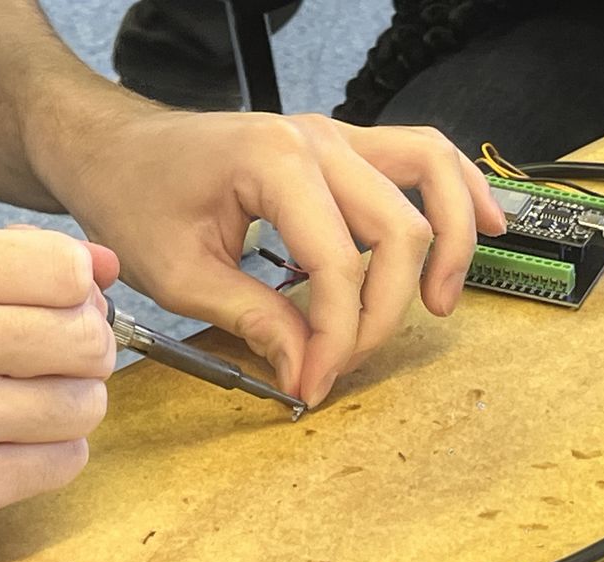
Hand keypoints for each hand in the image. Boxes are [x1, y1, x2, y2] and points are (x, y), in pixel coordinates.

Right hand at [0, 228, 117, 533]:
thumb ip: (19, 254)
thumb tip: (107, 264)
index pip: (69, 273)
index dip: (75, 287)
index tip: (56, 300)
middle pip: (89, 341)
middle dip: (82, 345)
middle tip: (48, 351)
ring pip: (87, 404)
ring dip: (71, 398)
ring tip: (25, 392)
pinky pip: (66, 461)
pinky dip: (52, 450)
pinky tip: (10, 434)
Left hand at [38, 110, 505, 406]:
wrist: (117, 148)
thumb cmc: (135, 196)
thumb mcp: (183, 274)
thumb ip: (257, 319)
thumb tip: (310, 367)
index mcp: (275, 161)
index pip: (339, 265)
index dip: (335, 337)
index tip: (313, 382)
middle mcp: (320, 139)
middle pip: (398, 231)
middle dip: (383, 312)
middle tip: (350, 360)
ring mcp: (337, 137)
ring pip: (431, 178)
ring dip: (453, 242)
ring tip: (442, 302)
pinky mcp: (342, 148)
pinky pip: (421, 157)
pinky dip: (458, 191)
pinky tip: (486, 223)